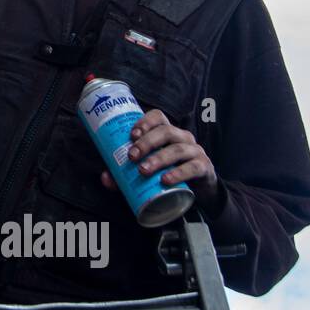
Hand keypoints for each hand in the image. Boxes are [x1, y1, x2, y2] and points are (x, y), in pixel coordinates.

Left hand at [100, 108, 219, 202]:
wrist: (195, 192)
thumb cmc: (166, 174)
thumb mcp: (146, 171)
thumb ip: (124, 174)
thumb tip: (105, 178)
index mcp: (167, 133)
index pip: (158, 117)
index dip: (145, 122)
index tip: (131, 135)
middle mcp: (182, 137)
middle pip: (166, 131)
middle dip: (147, 142)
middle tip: (132, 157)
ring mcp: (195, 151)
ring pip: (177, 149)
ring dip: (159, 158)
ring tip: (144, 170)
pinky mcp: (204, 167)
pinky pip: (192, 167)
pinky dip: (178, 173)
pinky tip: (165, 180)